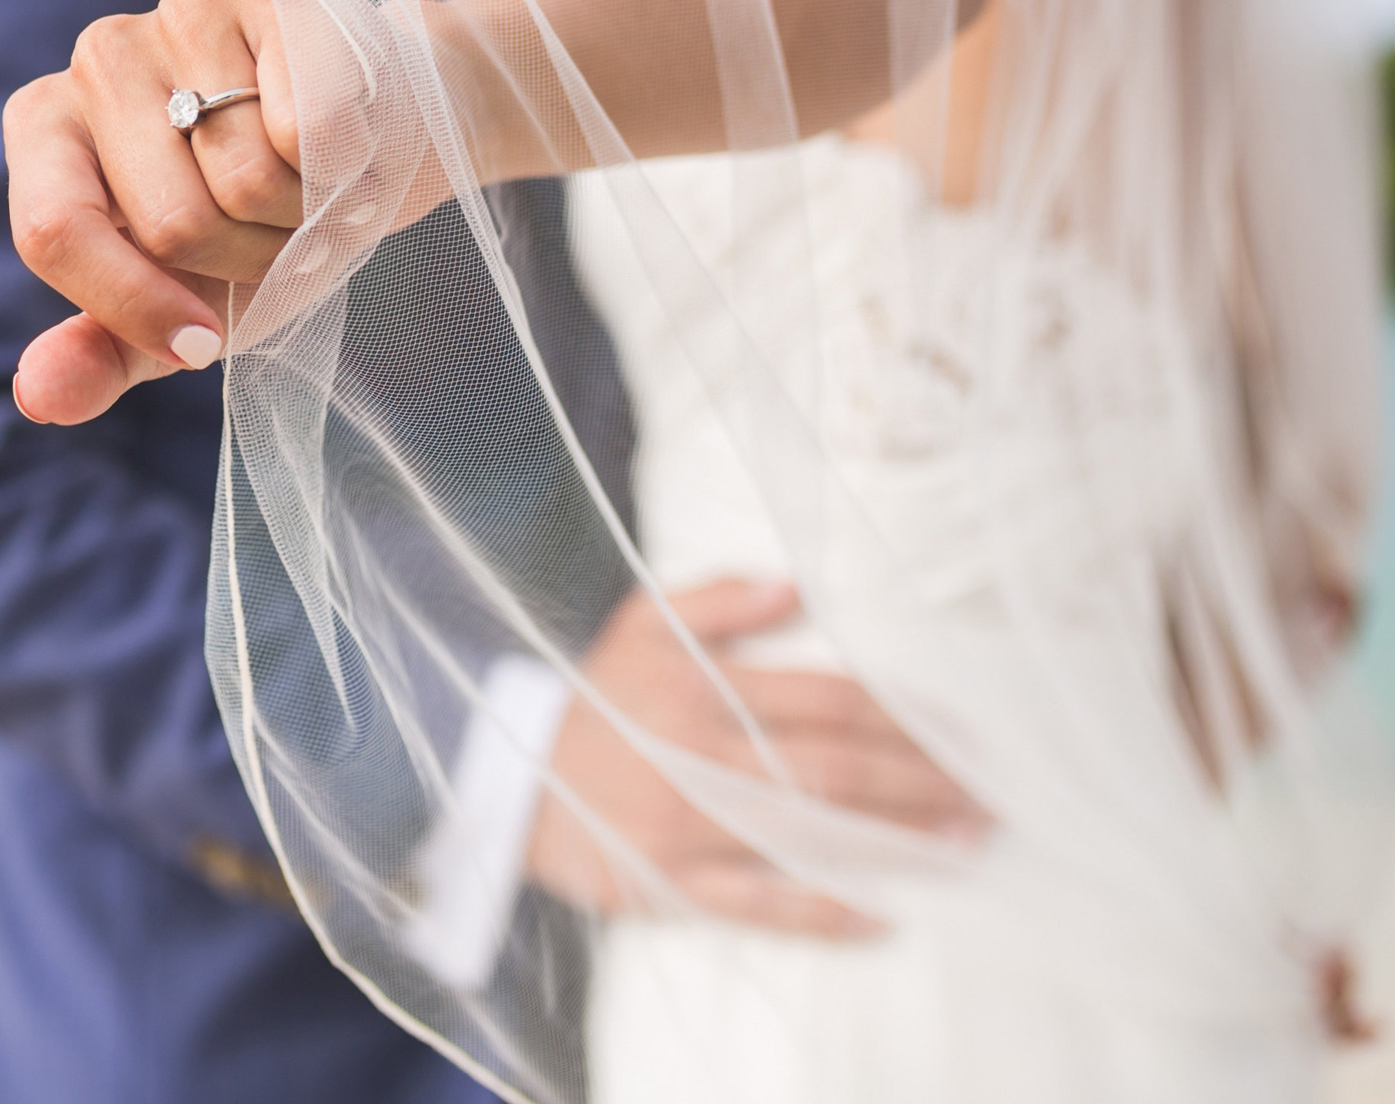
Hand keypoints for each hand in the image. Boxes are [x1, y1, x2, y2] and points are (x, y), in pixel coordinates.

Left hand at [6, 0, 452, 423]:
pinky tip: (349, 141)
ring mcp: (182, 15)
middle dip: (247, 260)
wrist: (381, 145)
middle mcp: (96, 58)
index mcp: (45, 129)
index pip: (52, 229)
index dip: (134, 304)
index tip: (202, 344)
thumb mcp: (183, 307)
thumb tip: (39, 396)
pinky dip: (346, 165)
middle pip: (170, 223)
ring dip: (305, 217)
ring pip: (247, 179)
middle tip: (282, 237)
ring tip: (316, 189)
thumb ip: (104, 351)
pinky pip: (312, 131)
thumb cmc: (266, 226)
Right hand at [524, 578, 985, 937]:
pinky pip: (757, 907)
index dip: (898, 715)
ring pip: (808, 835)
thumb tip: (797, 584)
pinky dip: (823, 914)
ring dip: (895, 843)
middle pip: (831, 769)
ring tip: (965, 845)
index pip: (822, 698)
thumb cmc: (594, 693)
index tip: (960, 731)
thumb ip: (719, 598)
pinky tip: (885, 917)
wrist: (512, 776)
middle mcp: (698, 757)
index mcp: (698, 686)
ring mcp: (686, 828)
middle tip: (990, 796)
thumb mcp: (642, 622)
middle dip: (920, 782)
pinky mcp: (671, 886)